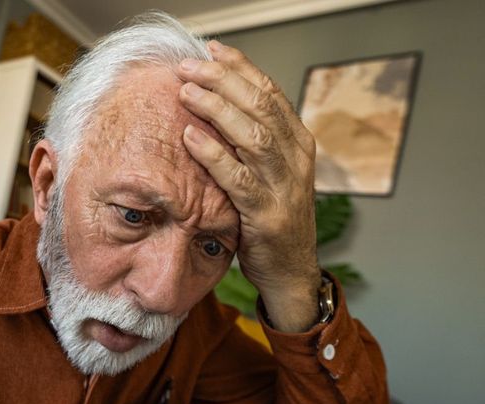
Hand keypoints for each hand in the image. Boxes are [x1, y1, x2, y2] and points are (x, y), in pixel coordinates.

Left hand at [177, 40, 320, 331]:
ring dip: (217, 109)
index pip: (270, 93)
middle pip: (261, 106)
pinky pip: (237, 177)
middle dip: (223, 80)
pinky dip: (213, 154)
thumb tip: (214, 105)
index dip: (241, 68)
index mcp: (298, 143)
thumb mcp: (268, 174)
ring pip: (253, 134)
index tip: (212, 50)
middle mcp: (296, 159)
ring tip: (187, 92)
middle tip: (190, 66)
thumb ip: (250, 143)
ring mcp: (284, 186)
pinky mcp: (266, 214)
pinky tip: (190, 136)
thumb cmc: (270, 218)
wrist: (291, 272)